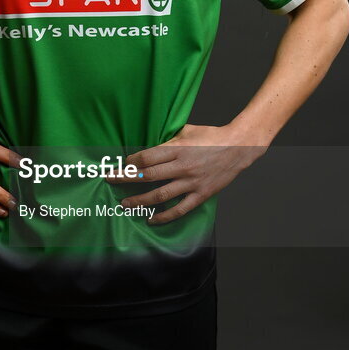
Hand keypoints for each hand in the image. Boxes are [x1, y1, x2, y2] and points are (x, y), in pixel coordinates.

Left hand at [106, 123, 265, 224]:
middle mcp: (183, 166)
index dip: (132, 162)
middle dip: (126, 178)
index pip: (147, 156)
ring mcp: (192, 182)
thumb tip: (149, 142)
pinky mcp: (201, 194)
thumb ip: (169, 138)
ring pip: (160, 194)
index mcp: (178, 148)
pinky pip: (180, 208)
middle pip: (148, 174)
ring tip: (125, 203)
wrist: (238, 147)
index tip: (121, 164)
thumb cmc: (211, 136)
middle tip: (110, 180)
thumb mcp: (187, 130)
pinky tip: (151, 219)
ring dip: (140, 199)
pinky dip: (165, 216)